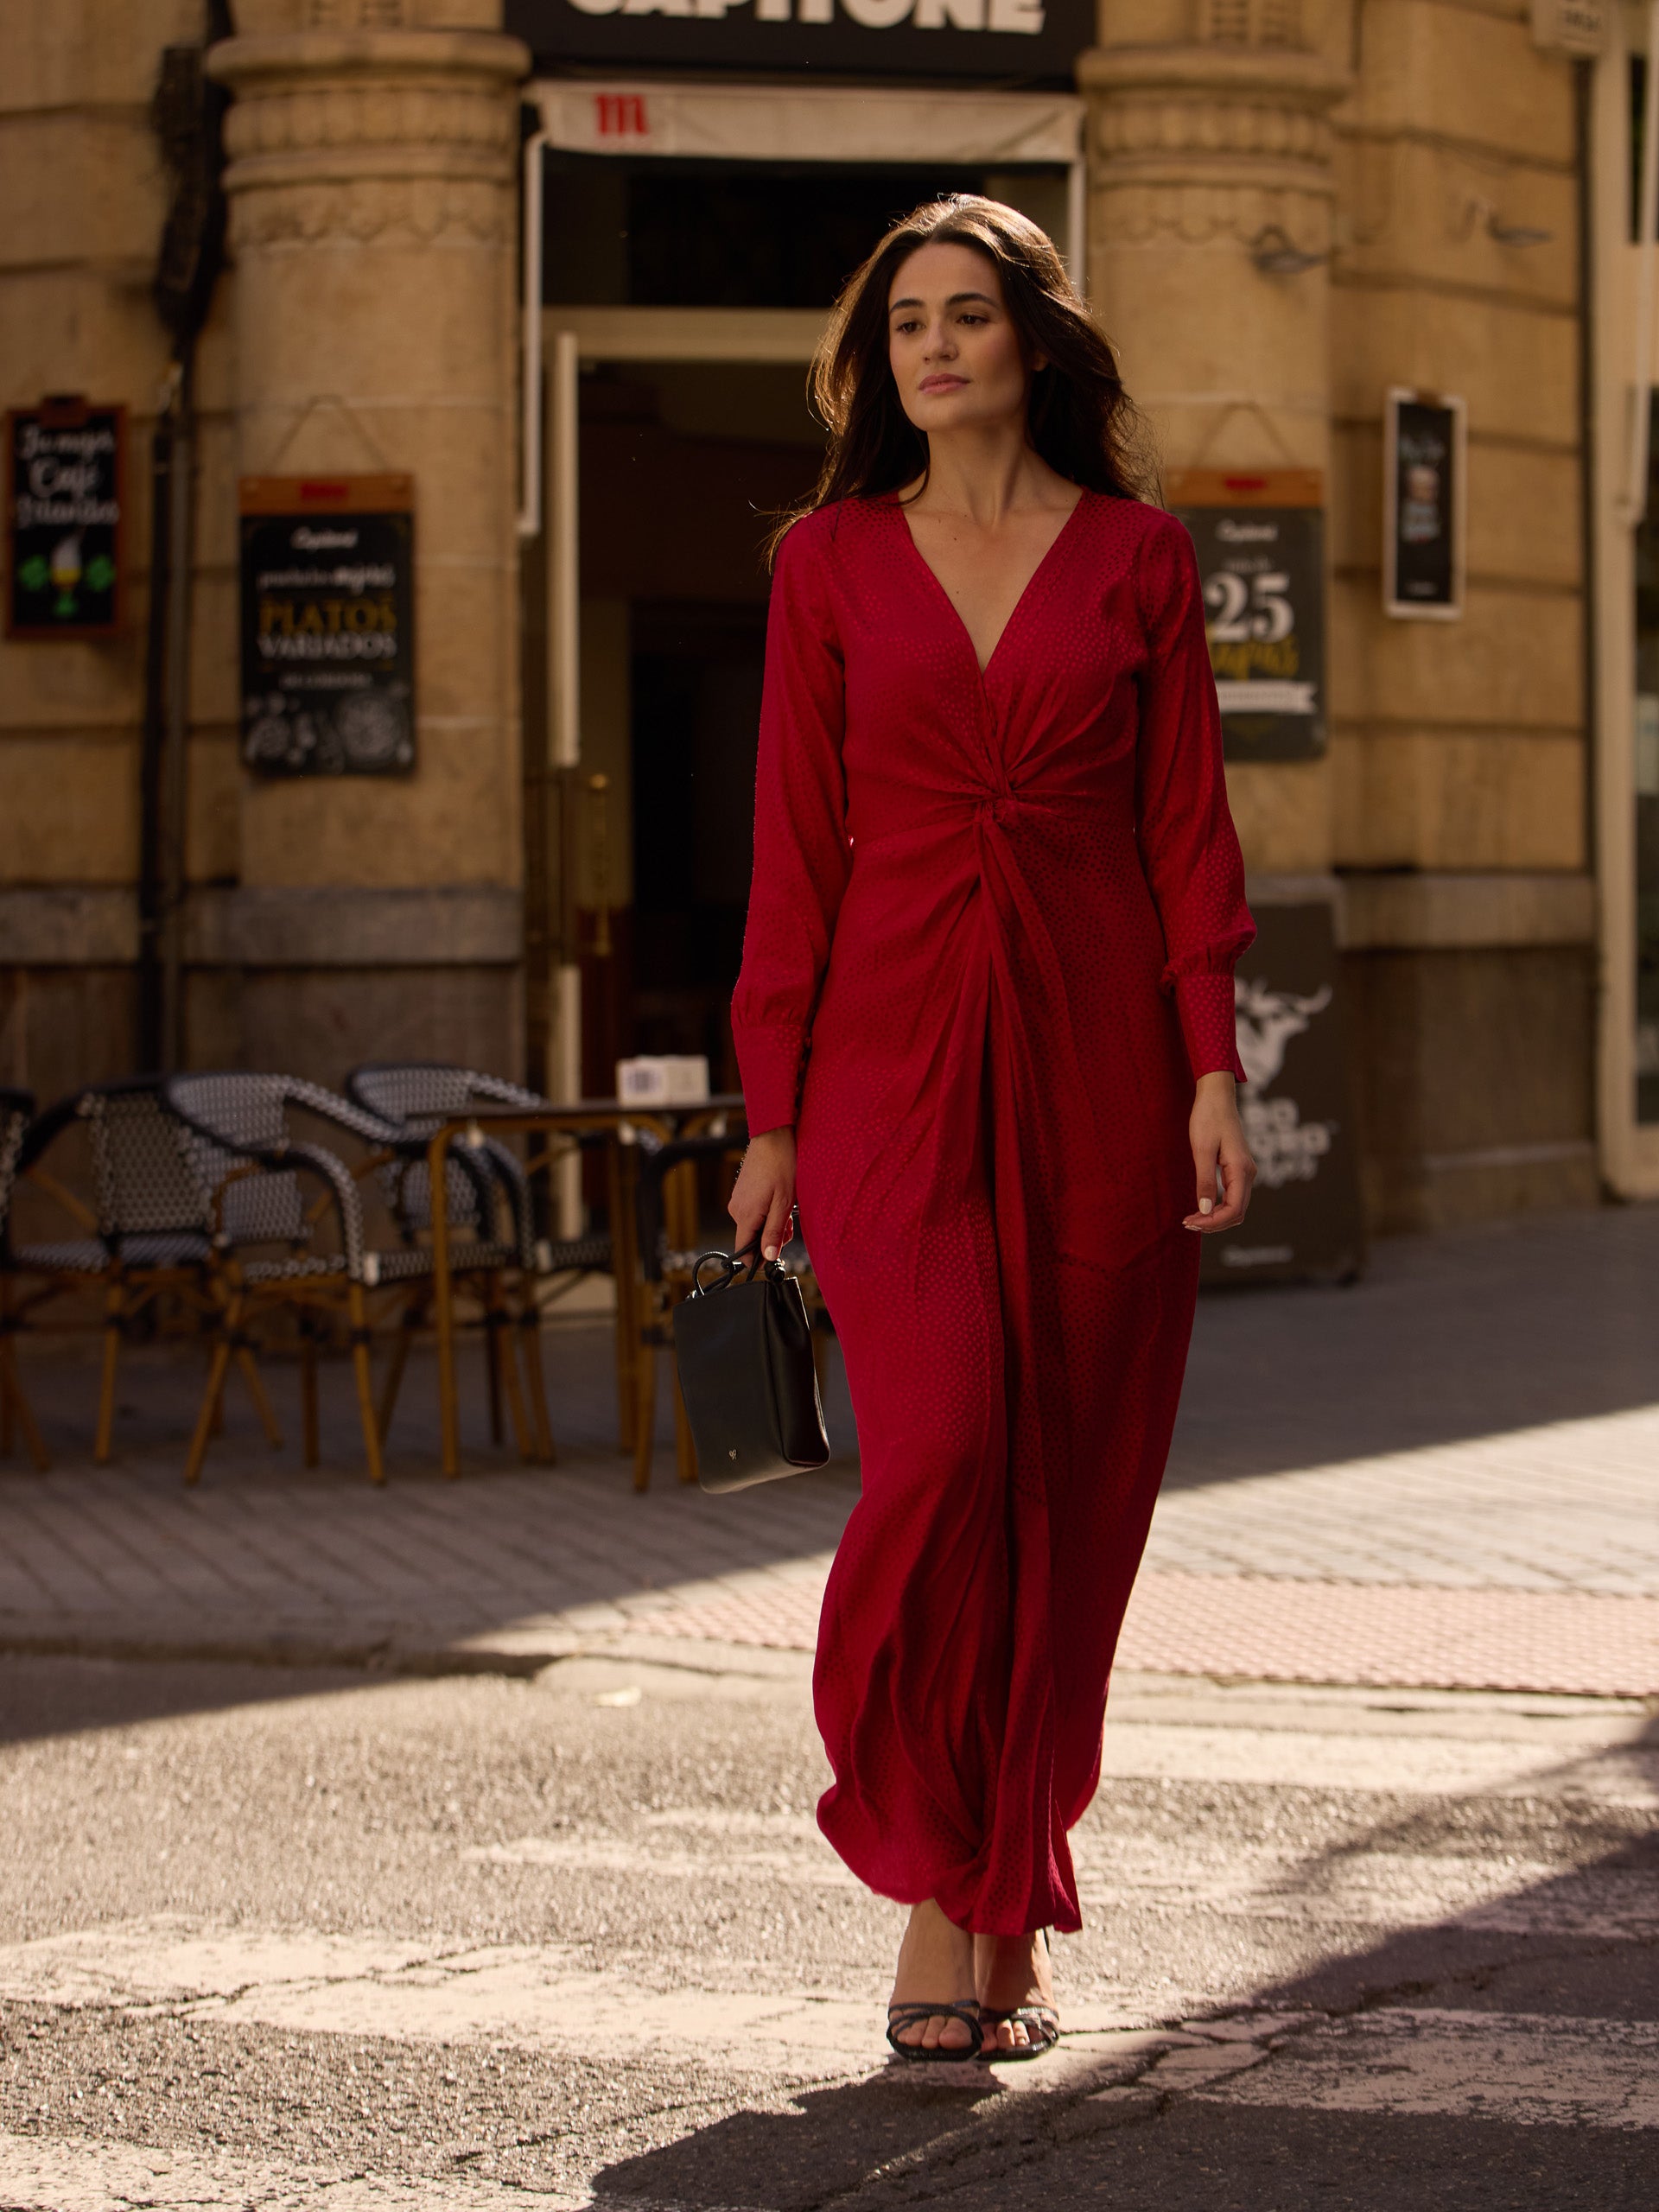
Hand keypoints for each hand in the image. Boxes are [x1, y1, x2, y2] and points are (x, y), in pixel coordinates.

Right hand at [728, 1126, 797, 1262]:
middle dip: (772, 1237)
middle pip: (752, 1238)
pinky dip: (767, 1213)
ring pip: (755, 1226)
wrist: (772, 1137)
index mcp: (745, 1215)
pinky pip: (753, 1213)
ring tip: (786, 1208)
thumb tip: (767, 1257)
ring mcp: (737, 1201)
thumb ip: (774, 1232)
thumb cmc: (781, 1166)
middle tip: (789, 1224)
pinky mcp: (741, 1194)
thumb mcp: (783, 1203)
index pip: (744, 1250)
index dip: (760, 1259)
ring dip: (771, 1224)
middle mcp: (736, 1210)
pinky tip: (778, 1201)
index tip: (776, 1256)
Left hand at [1184, 1072, 1254, 1232]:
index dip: (1213, 1221)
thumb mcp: (1202, 1150)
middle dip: (1213, 1222)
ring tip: (1192, 1218)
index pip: (1234, 1209)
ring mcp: (1245, 1171)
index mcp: (1242, 1169)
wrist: (1216, 1096)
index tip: (1191, 1222)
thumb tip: (1206, 1209)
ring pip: (1236, 1206)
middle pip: (1237, 1212)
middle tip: (1187, 1223)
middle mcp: (1248, 1173)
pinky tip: (1201, 1207)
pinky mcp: (1238, 1168)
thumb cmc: (1208, 1118)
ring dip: (1216, 1217)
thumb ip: (1205, 1181)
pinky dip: (1218, 1207)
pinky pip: (1233, 1196)